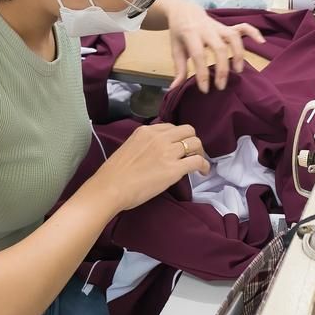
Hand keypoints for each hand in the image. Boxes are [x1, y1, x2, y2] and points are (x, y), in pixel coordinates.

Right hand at [90, 123, 208, 212]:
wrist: (110, 188)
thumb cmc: (114, 174)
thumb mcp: (129, 148)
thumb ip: (145, 145)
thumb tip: (156, 154)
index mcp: (146, 131)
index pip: (171, 127)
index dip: (178, 137)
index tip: (179, 147)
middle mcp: (159, 137)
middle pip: (188, 130)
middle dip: (192, 141)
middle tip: (192, 154)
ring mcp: (168, 152)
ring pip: (195, 143)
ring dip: (200, 152)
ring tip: (198, 163)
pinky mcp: (174, 169)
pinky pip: (197, 161)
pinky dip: (204, 165)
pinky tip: (203, 172)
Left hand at [162, 0, 264, 92]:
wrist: (184, 10)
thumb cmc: (180, 32)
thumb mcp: (175, 48)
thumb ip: (179, 68)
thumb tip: (175, 88)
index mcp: (191, 34)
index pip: (199, 55)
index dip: (203, 74)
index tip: (205, 89)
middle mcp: (207, 29)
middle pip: (219, 48)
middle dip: (222, 68)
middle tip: (221, 86)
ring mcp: (219, 26)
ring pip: (233, 37)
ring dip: (238, 54)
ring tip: (238, 71)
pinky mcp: (227, 26)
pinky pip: (243, 27)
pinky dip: (253, 33)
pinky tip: (261, 43)